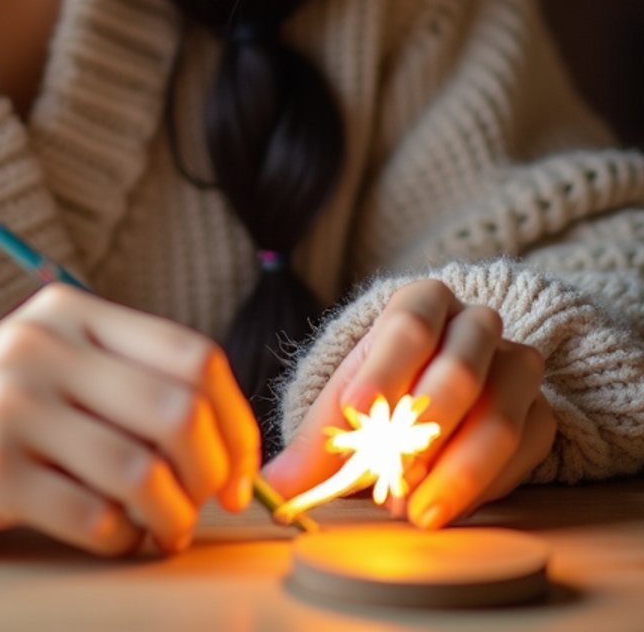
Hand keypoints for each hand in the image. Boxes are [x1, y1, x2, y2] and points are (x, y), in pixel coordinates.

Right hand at [0, 283, 259, 556]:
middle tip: (205, 506)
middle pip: (177, 411)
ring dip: (170, 519)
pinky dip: (119, 542)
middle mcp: (43, 345)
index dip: (235, 419)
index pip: (191, 355)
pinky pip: (91, 516)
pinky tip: (111, 540)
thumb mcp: (49, 365)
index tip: (239, 468)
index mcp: (70, 311)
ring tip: (162, 534)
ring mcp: (12, 404)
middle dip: (211, 473)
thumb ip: (122, 379)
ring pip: (141, 471)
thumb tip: (225, 436)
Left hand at [263, 279, 555, 529]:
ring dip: (457, 470)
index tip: (358, 413)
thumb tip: (270, 486)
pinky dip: (484, 486)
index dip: (386, 369)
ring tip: (412, 510)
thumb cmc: (381, 395)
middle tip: (390, 479)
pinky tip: (446, 507)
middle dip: (424, 431)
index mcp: (422, 302)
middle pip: (461, 370)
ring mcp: (515, 366)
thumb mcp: (342, 408)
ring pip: (500, 415)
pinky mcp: (541, 414)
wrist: (433, 397)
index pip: (409, 325)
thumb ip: (311, 445)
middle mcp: (475, 324)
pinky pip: (523, 452)